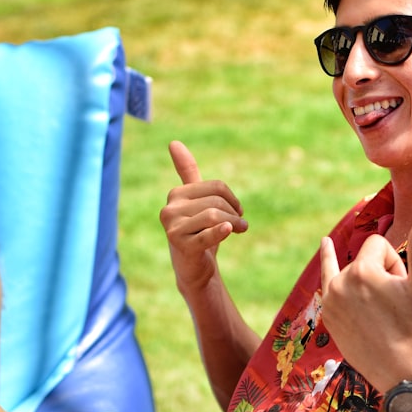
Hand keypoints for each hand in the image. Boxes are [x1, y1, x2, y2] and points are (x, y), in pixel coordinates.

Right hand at [159, 141, 247, 296]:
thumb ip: (187, 172)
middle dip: (234, 213)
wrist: (194, 269)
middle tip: (242, 226)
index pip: (215, 187)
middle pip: (215, 201)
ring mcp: (172, 228)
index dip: (232, 198)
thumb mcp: (195, 202)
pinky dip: (219, 231)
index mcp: (176, 195)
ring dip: (234, 224)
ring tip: (240, 231)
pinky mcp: (180, 246)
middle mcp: (169, 209)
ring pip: (214, 215)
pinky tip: (228, 230)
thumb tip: (173, 142)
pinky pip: (206, 234)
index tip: (237, 211)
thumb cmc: (198, 232)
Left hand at [319, 220, 411, 391]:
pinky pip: (328, 283)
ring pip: (352, 273)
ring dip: (365, 279)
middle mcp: (340, 282)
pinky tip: (324, 243)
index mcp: (362, 270)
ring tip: (378, 304)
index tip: (401, 287)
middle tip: (393, 304)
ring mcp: (331, 300)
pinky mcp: (329, 315)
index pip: (378, 245)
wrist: (401, 370)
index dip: (394, 263)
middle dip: (381, 274)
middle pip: (365, 260)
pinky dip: (327, 262)